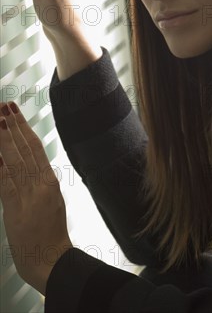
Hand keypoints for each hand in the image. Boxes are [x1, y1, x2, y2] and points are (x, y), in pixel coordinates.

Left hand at [0, 102, 72, 294]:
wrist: (51, 260)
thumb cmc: (51, 234)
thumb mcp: (53, 202)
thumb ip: (42, 183)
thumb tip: (32, 167)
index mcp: (50, 181)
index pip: (35, 147)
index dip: (23, 128)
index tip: (15, 112)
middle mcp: (40, 183)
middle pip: (25, 148)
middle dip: (13, 126)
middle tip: (5, 106)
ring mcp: (28, 194)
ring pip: (15, 160)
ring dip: (5, 138)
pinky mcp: (15, 208)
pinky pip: (5, 181)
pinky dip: (0, 165)